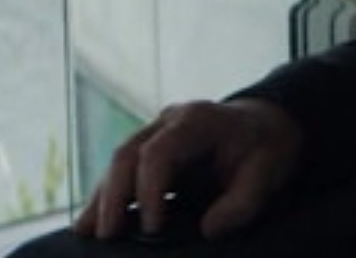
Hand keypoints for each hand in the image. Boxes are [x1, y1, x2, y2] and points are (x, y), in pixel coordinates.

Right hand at [73, 98, 302, 240]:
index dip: (149, 190)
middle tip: (105, 235)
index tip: (152, 228)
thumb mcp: (269, 174)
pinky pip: (125, 169)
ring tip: (86, 232)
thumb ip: (242, 203)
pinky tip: (95, 220)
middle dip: (113, 196)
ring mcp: (157, 131)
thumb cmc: (267, 147)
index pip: (159, 153)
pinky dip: (110, 193)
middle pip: (127, 154)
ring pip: (119, 161)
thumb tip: (209, 230)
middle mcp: (170, 121)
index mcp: (198, 120)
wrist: (268, 123)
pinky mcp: (152, 147)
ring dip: (103, 196)